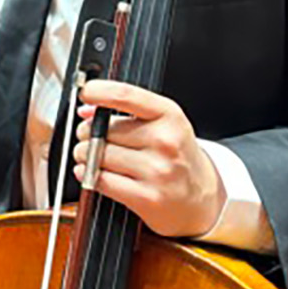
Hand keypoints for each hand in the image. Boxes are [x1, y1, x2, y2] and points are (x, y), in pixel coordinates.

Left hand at [72, 78, 225, 239]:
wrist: (202, 197)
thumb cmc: (177, 157)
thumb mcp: (162, 124)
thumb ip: (126, 112)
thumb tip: (86, 110)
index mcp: (169, 116)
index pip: (126, 95)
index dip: (99, 91)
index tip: (85, 91)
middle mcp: (166, 141)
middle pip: (104, 129)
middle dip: (87, 132)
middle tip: (88, 136)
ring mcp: (158, 171)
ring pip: (98, 155)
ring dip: (85, 155)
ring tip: (91, 156)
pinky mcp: (147, 197)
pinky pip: (101, 180)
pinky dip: (88, 175)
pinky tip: (92, 172)